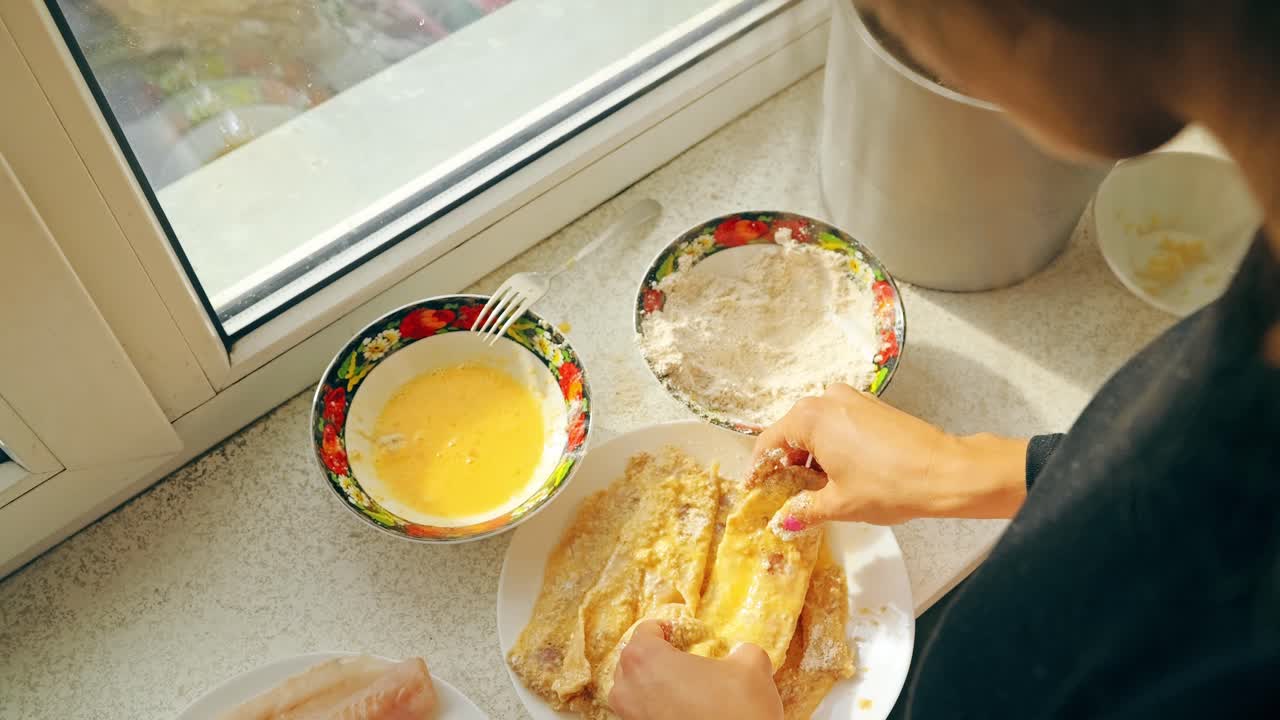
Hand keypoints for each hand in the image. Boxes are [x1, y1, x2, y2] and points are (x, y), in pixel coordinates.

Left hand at [608, 621, 782, 719]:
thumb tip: (742, 654)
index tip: (688, 637)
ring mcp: (629, 717)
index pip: (647, 630)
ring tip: (686, 690)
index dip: (670, 629)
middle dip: (657, 658)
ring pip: (633, 691)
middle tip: (687, 662)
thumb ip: (743, 651)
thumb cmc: (736, 709)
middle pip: (634, 660)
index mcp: (644, 657)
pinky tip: (686, 713)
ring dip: (654, 686)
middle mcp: (627, 687)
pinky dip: (658, 710)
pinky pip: (642, 716)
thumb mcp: (751, 666)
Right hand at [754, 384, 1027, 525]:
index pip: (769, 442)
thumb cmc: (888, 485)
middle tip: (786, 495)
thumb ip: (804, 509)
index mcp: (810, 417)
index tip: (755, 490)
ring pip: (817, 429)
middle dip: (787, 463)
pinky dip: (832, 447)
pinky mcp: (872, 407)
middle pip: (793, 432)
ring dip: (811, 456)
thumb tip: (784, 521)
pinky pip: (839, 425)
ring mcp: (853, 399)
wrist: (946, 471)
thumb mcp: (839, 503)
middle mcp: (827, 399)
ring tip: (817, 490)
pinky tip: (841, 475)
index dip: (759, 469)